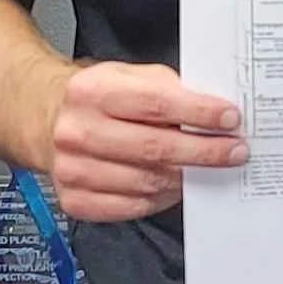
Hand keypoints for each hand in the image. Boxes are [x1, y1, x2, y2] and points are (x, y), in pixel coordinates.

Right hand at [43, 62, 246, 222]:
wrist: (47, 120)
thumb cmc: (97, 98)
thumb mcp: (128, 76)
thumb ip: (168, 88)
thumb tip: (213, 110)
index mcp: (92, 91)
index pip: (156, 104)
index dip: (199, 113)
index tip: (230, 119)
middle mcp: (78, 131)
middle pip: (155, 148)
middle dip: (204, 151)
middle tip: (235, 151)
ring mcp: (73, 170)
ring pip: (148, 182)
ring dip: (186, 178)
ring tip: (210, 169)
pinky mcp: (76, 200)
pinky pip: (133, 207)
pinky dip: (162, 199)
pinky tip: (176, 186)